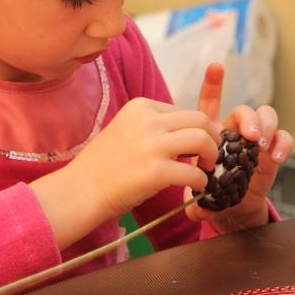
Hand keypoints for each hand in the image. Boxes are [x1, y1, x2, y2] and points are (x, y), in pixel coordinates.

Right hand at [64, 96, 224, 220]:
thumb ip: (154, 125)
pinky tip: (194, 187)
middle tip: (209, 156)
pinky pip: (194, 173)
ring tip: (204, 169)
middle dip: (212, 138)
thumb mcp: (127, 129)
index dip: (197, 129)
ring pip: (202, 140)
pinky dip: (200, 181)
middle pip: (200, 120)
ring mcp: (152, 145)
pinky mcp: (156, 171)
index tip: (198, 145)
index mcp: (141, 106)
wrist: (82, 188)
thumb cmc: (104, 163)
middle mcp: (148, 120)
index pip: (184, 110)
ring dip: (211, 156)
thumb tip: (187, 132)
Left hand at [184, 63, 292, 231]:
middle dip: (249, 117)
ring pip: (267, 117)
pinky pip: (284, 140)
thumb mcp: (197, 191)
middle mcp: (235, 131)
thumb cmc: (209, 191)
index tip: (215, 67)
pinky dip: (283, 144)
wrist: (230, 209)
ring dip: (267, 125)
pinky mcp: (273, 154)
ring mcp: (256, 141)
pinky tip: (276, 156)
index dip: (213, 83)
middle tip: (249, 135)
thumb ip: (195, 198)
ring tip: (261, 143)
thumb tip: (195, 208)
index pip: (210, 102)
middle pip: (244, 110)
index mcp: (211, 130)